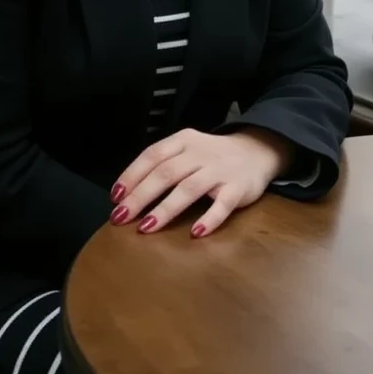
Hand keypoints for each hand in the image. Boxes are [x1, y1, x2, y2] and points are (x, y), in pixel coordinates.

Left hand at [110, 127, 293, 238]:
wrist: (257, 151)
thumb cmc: (211, 156)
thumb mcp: (186, 150)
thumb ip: (162, 165)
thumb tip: (126, 192)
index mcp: (183, 141)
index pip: (152, 155)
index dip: (132, 175)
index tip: (115, 197)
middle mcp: (200, 152)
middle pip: (166, 173)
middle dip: (141, 196)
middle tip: (122, 217)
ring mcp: (220, 170)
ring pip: (189, 188)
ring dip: (166, 208)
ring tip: (147, 227)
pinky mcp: (238, 188)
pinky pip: (223, 204)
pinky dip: (209, 218)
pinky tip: (195, 232)